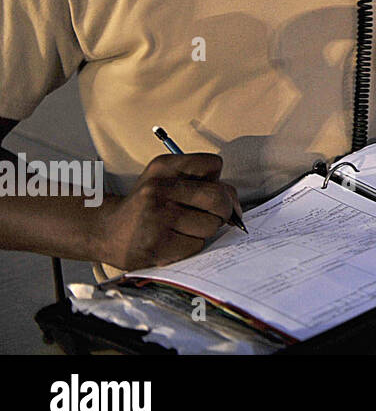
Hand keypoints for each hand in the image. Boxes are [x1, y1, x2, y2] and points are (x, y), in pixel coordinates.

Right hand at [92, 153, 239, 270]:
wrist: (104, 231)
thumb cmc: (146, 205)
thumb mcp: (165, 179)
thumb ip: (200, 182)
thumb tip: (237, 207)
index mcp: (163, 166)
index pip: (214, 165)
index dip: (217, 180)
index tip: (206, 190)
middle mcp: (159, 188)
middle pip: (219, 197)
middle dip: (223, 209)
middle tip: (212, 215)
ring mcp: (157, 217)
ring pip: (211, 225)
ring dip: (205, 230)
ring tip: (183, 229)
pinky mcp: (157, 244)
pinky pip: (197, 246)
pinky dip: (191, 246)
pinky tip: (173, 242)